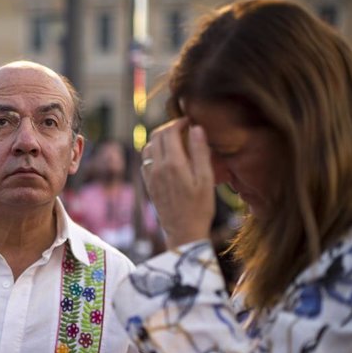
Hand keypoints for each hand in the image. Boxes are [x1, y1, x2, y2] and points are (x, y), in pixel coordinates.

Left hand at [141, 119, 214, 247]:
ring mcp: (150, 176)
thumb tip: (196, 128)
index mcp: (173, 164)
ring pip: (148, 147)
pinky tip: (166, 157)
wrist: (183, 232)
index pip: (169, 131)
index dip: (179, 122)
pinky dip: (154, 152)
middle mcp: (157, 167)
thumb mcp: (206, 179)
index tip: (190, 121)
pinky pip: (145, 160)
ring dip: (159, 139)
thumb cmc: (200, 207)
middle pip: (156, 136)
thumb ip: (200, 152)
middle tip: (183, 128)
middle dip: (169, 127)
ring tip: (175, 141)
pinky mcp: (148, 184)